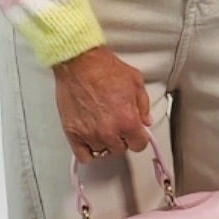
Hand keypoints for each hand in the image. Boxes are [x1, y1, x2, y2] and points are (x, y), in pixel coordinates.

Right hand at [53, 45, 152, 160]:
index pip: (139, 145)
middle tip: (116, 124)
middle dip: (121, 137)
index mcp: (128, 121)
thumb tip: (145, 121)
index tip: (134, 133)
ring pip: (102, 151)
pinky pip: (83, 156)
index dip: (138, 138)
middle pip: (120, 149)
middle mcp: (109, 132)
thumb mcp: (135, 82)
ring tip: (101, 126)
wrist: (79, 62)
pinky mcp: (73, 133)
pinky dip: (87, 151)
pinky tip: (89, 140)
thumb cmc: (104, 68)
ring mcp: (90, 134)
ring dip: (103, 141)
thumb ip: (143, 105)